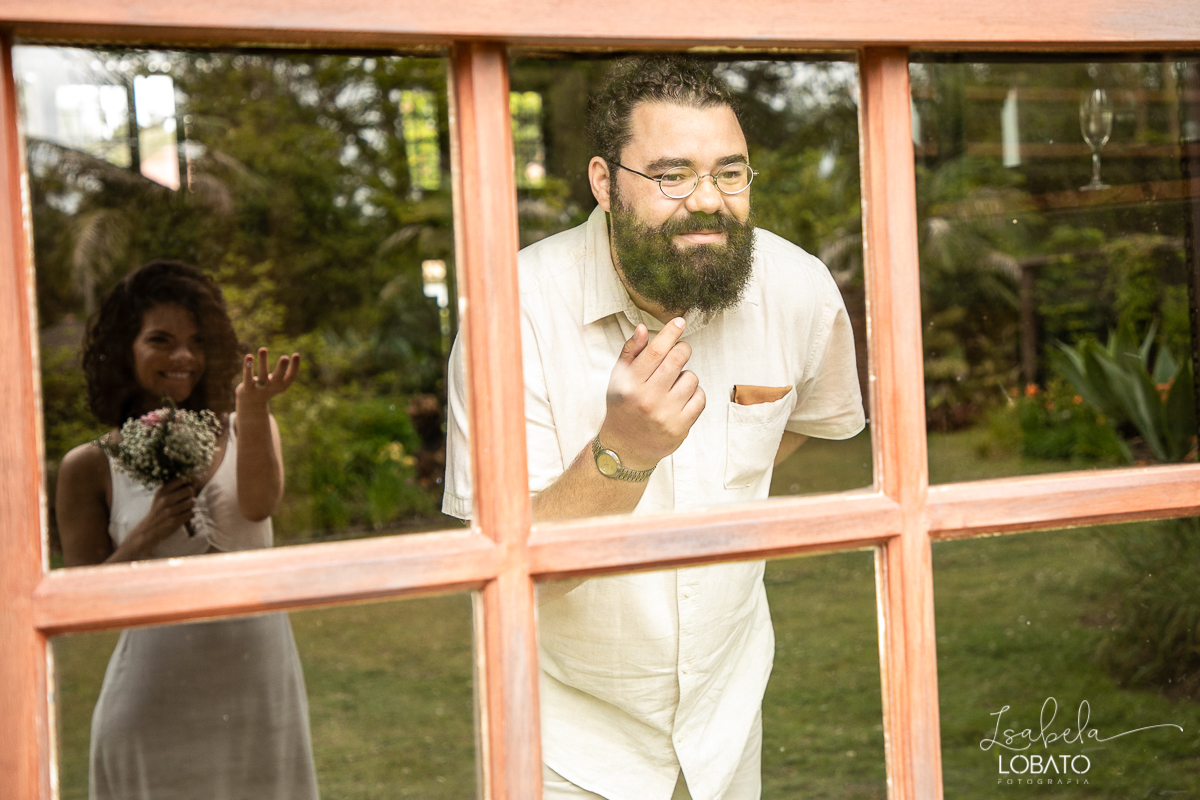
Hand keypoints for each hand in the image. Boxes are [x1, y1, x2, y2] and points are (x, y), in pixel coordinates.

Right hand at [130, 477, 195, 549]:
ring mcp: (170, 510)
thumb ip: (174, 487)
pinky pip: (191, 513)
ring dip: (191, 505)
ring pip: (192, 502)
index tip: (196, 480)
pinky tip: (184, 515)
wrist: (149, 529)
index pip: (180, 479)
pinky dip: (190, 514)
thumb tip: (195, 478)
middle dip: (192, 494)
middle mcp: (165, 499)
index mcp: (162, 491)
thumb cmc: (158, 510)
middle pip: (189, 490)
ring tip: (184, 508)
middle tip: (188, 498)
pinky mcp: (175, 520)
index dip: (191, 478)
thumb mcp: (161, 496)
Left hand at [237, 348, 299, 407]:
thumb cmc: (268, 386)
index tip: (296, 355)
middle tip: (284, 357)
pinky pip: (247, 377)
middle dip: (281, 368)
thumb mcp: (279, 381)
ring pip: (262, 374)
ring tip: (263, 349)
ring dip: (263, 361)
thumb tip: (297, 355)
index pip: (291, 376)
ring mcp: (260, 388)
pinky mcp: (248, 388)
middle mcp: (272, 387)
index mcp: (282, 385)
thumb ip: (287, 371)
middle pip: (278, 377)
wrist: (252, 402)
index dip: (294, 366)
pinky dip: (248, 367)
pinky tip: (249, 356)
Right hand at [598, 318, 704, 470]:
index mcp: (630, 384)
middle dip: (682, 350)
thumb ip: (631, 353)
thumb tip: (643, 329)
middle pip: (677, 359)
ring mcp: (665, 414)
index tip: (680, 321)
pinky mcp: (680, 427)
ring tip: (673, 386)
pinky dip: (694, 394)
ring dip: (686, 376)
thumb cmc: (622, 409)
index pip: (655, 351)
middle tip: (679, 352)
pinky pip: (699, 398)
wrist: (624, 448)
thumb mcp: (618, 380)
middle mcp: (647, 399)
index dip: (670, 333)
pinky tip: (681, 399)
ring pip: (691, 378)